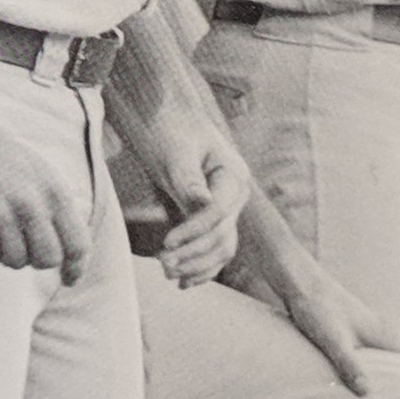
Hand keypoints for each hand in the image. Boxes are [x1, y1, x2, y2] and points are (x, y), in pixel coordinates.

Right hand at [0, 116, 90, 281]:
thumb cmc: (4, 157)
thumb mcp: (44, 174)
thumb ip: (59, 209)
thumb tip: (71, 254)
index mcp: (55, 192)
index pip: (78, 245)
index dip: (76, 268)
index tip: (69, 279)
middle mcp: (32, 205)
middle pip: (47, 260)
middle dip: (36, 260)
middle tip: (24, 246)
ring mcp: (2, 214)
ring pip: (16, 262)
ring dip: (7, 253)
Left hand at [148, 133, 247, 287]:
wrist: (167, 115)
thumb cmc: (170, 128)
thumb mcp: (176, 152)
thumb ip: (189, 181)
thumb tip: (203, 206)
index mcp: (233, 175)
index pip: (218, 213)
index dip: (193, 231)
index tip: (166, 243)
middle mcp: (236, 194)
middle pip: (223, 234)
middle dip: (194, 254)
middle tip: (163, 265)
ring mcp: (227, 206)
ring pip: (222, 247)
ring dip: (197, 265)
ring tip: (168, 273)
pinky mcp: (212, 216)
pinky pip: (215, 247)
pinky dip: (202, 266)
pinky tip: (183, 282)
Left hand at [274, 262, 399, 395]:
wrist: (297, 280)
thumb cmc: (315, 307)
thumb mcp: (333, 339)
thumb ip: (349, 365)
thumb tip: (367, 393)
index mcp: (381, 332)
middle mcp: (378, 329)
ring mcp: (364, 327)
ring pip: (389, 353)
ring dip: (398, 372)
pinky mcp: (348, 328)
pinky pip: (372, 351)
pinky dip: (377, 366)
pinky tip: (366, 377)